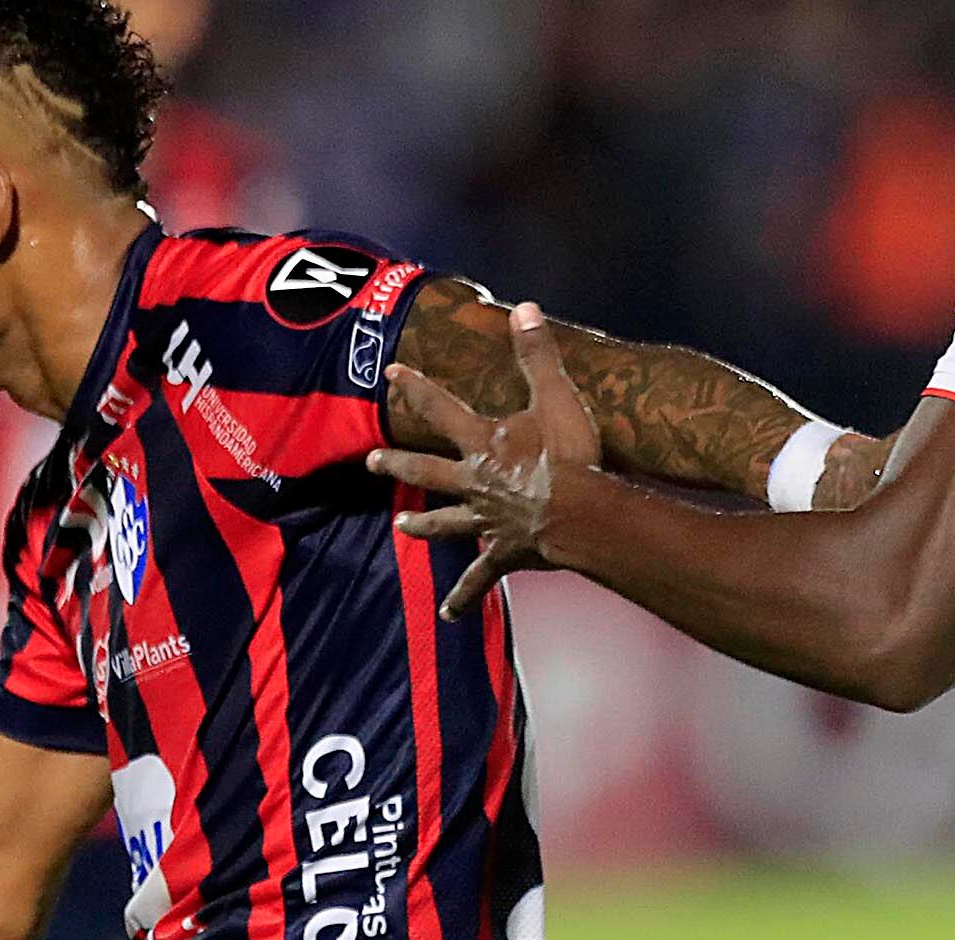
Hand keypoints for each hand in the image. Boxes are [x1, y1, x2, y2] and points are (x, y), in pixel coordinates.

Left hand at [367, 302, 602, 623]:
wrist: (582, 514)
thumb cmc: (570, 456)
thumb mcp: (557, 396)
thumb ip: (538, 354)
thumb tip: (524, 308)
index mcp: (483, 443)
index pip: (440, 408)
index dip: (416, 387)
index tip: (392, 374)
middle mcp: (475, 481)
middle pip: (428, 469)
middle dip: (399, 461)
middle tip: (372, 459)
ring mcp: (486, 519)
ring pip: (445, 523)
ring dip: (422, 525)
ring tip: (402, 526)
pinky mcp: (504, 552)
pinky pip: (480, 578)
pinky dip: (464, 598)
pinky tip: (449, 615)